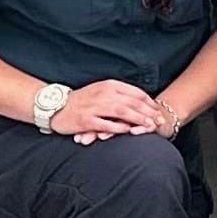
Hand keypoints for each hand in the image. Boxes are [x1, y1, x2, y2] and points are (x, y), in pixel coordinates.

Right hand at [50, 79, 164, 142]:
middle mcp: (103, 94)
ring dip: (138, 119)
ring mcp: (94, 107)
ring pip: (122, 112)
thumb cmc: (81, 100)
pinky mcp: (86, 120)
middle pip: (132, 102)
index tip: (159, 111)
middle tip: (160, 121)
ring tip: (150, 126)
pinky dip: (119, 128)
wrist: (56, 106)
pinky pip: (106, 124)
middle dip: (149, 112)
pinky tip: (129, 132)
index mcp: (109, 85)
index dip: (149, 102)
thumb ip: (119, 94)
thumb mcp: (101, 90)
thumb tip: (139, 101)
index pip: (136, 92)